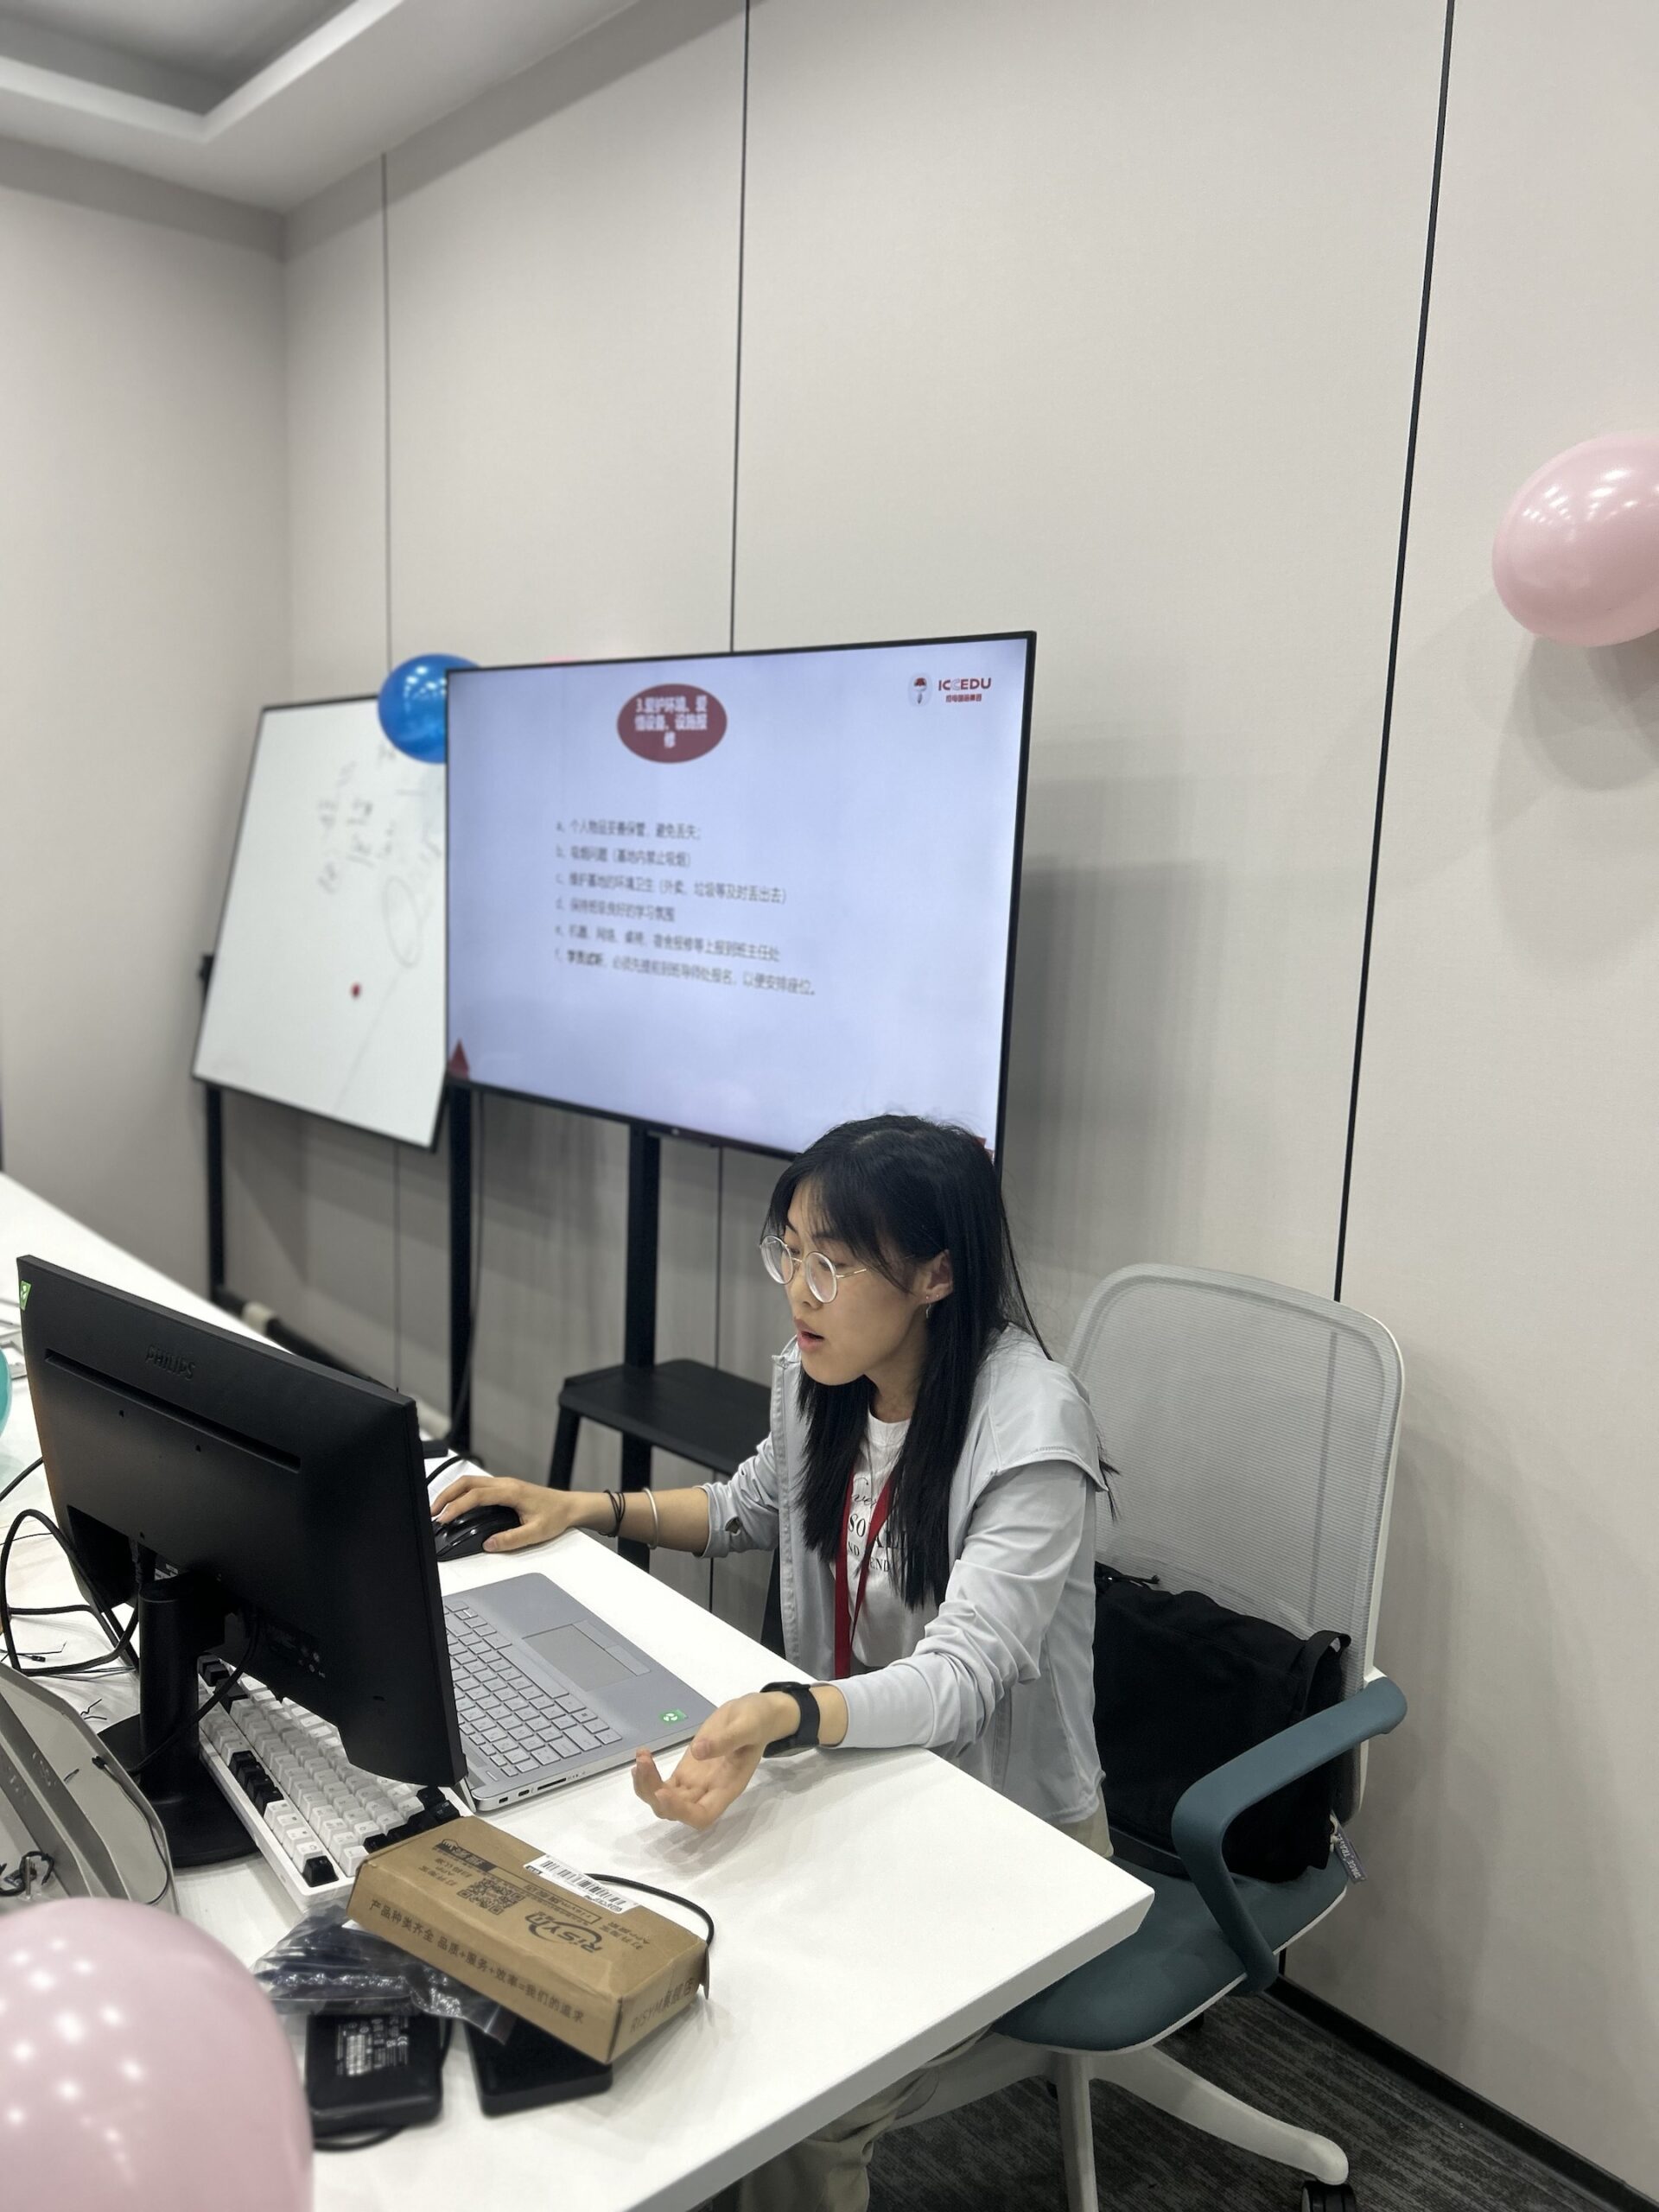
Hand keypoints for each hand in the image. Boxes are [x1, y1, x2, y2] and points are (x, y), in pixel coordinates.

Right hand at [430, 1472, 604, 1552]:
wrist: (570, 1507)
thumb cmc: (557, 1516)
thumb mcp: (536, 1533)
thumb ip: (511, 1539)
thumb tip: (488, 1544)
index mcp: (511, 1491)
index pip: (475, 1495)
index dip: (456, 1506)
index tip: (443, 1518)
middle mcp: (505, 1484)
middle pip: (467, 1482)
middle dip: (446, 1495)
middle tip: (432, 1512)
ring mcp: (504, 1484)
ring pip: (470, 1482)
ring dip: (452, 1493)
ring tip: (439, 1510)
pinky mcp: (504, 1489)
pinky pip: (477, 1486)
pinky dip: (461, 1494)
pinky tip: (456, 1506)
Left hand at [631, 1691, 798, 1829]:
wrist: (754, 1714)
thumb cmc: (757, 1720)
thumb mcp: (748, 1725)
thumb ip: (727, 1740)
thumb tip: (698, 1752)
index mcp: (728, 1787)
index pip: (702, 1815)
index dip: (681, 1811)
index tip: (663, 1791)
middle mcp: (710, 1792)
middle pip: (677, 1811)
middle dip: (655, 1793)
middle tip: (643, 1762)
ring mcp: (696, 1783)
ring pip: (666, 1800)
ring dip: (648, 1786)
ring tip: (640, 1757)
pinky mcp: (687, 1771)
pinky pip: (664, 1784)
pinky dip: (649, 1777)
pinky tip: (641, 1758)